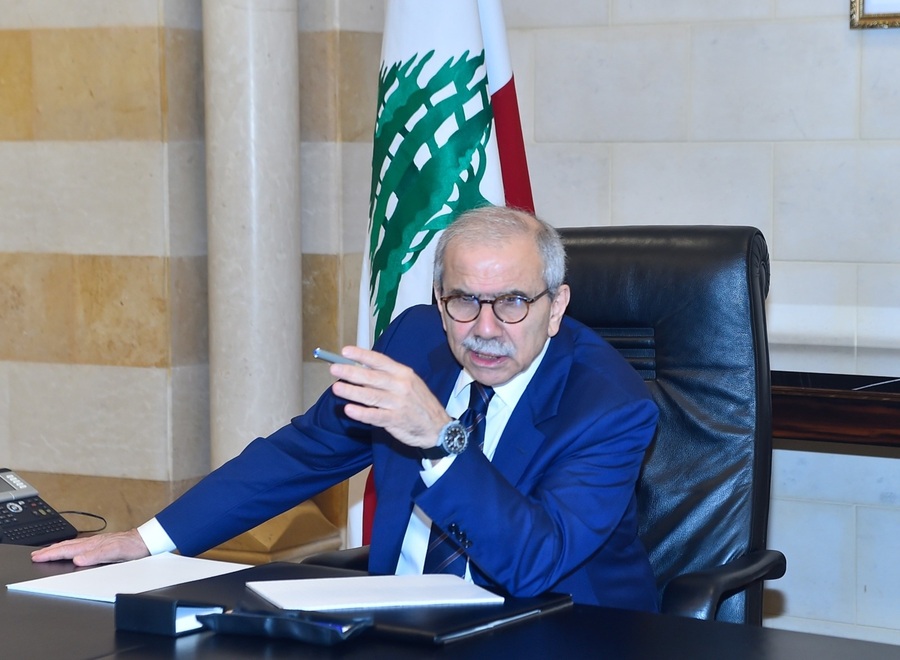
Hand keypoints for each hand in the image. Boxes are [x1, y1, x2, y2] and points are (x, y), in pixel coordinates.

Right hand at [31, 529, 149, 565]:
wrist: (147, 541)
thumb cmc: (133, 547)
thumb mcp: (115, 553)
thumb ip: (96, 556)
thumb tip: (77, 559)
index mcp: (93, 545)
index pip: (67, 550)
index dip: (51, 554)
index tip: (36, 557)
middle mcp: (94, 542)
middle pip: (67, 546)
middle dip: (50, 550)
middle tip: (36, 554)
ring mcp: (99, 543)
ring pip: (74, 545)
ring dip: (59, 548)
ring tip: (49, 551)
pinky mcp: (104, 544)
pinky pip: (82, 546)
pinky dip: (72, 548)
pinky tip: (73, 551)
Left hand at [328, 346, 450, 449]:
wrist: (438, 427)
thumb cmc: (419, 402)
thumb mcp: (409, 383)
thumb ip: (388, 377)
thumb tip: (360, 371)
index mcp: (403, 373)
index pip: (380, 361)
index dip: (362, 355)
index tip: (345, 351)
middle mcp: (401, 386)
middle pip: (372, 377)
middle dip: (351, 372)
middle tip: (334, 369)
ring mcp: (398, 403)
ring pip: (371, 396)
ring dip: (352, 392)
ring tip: (336, 388)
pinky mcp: (396, 420)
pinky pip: (375, 416)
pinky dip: (362, 413)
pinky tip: (349, 410)